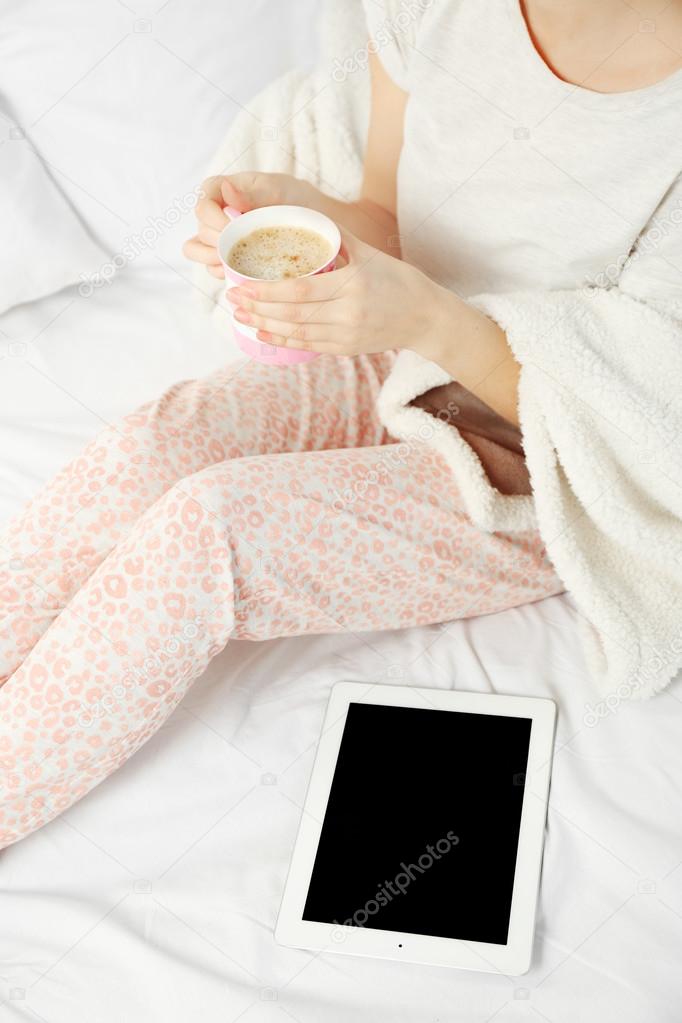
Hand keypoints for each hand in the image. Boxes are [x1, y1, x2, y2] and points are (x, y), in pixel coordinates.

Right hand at [183, 172, 314, 278]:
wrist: (313, 221)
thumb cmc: (293, 198)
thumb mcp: (277, 190)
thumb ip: (251, 193)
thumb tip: (226, 189)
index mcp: (220, 190)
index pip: (202, 205)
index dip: (214, 220)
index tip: (236, 227)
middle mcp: (214, 213)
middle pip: (201, 231)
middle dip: (220, 242)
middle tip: (246, 246)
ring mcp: (216, 236)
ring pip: (196, 250)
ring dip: (213, 260)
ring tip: (238, 262)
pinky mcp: (225, 256)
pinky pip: (211, 268)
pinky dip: (221, 272)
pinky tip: (240, 272)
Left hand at [227, 228, 453, 355]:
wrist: (426, 318)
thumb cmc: (398, 280)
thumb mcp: (370, 252)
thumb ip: (335, 237)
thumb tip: (301, 216)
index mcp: (352, 284)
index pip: (300, 290)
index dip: (267, 290)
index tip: (242, 282)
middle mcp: (348, 313)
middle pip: (293, 314)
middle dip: (258, 307)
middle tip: (231, 298)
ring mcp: (346, 335)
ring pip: (297, 332)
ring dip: (264, 324)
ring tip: (239, 315)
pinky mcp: (346, 349)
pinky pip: (308, 346)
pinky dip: (283, 340)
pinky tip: (262, 332)